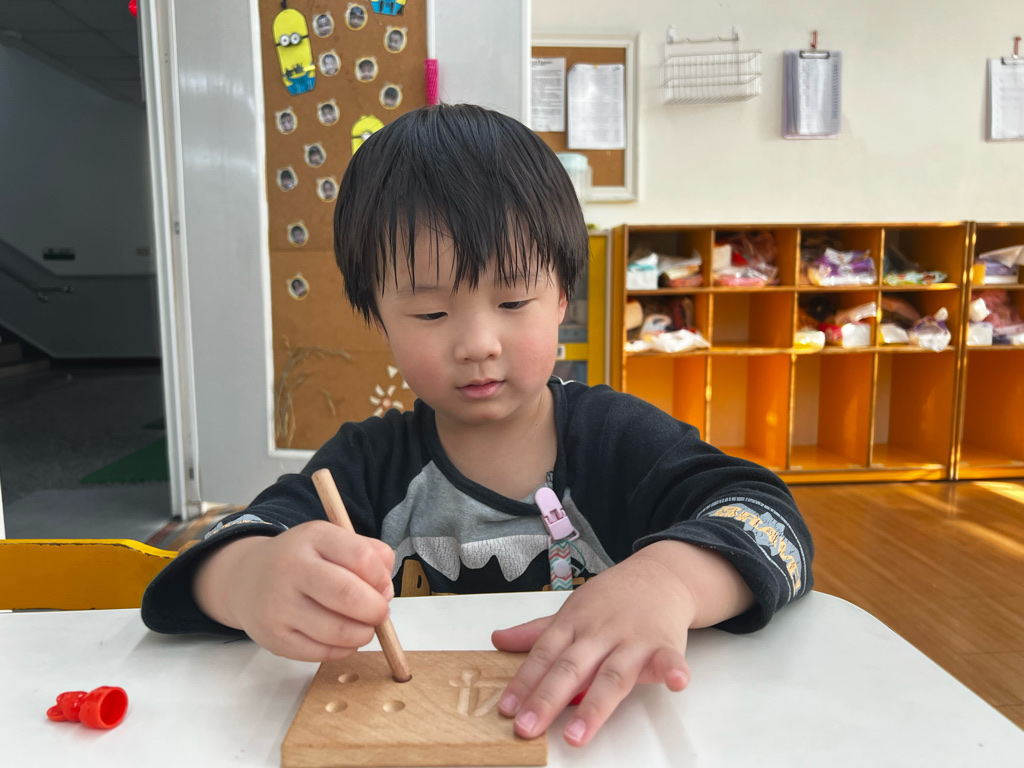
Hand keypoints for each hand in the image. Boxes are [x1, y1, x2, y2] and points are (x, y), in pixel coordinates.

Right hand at [193, 521, 394, 661]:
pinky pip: (322, 653)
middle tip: (380, 612)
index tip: (382, 586)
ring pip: (338, 630)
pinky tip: (344, 637)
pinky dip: (344, 649)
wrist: (246, 579)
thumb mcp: (334, 541)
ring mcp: (279, 605)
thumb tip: (386, 592)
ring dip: (363, 633)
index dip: (381, 577)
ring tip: (363, 626)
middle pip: (349, 595)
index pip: (361, 557)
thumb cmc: (304, 560)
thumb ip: (370, 556)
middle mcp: (291, 568)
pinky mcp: (274, 638)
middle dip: (376, 610)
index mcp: (313, 538)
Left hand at [491, 542, 697, 746]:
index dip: (524, 682)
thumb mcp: (571, 610)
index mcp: (574, 624)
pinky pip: (669, 659)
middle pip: (571, 668)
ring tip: (576, 734)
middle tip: (527, 727)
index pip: (544, 654)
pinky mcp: (664, 644)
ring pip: (612, 676)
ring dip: (595, 706)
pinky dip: (674, 670)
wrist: (659, 574)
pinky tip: (675, 682)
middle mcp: (600, 633)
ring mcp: (632, 639)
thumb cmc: (612, 598)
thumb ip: (537, 632)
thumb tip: (499, 640)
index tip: (507, 708)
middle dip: (547, 699)